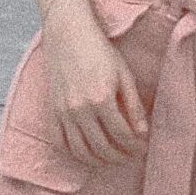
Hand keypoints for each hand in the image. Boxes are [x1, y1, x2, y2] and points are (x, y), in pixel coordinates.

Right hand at [42, 0, 149, 165]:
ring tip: (111, 160)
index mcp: (101, 99)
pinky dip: (74, 153)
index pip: (122, 135)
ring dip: (98, 161)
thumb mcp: (123, 74)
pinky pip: (60, 142)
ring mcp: (63, 112)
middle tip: (130, 157)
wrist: (68, 33)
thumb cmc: (99, 50)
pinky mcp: (52, 111)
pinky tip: (86, 153)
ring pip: (80, 151)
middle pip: (102, 147)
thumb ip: (133, 105)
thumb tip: (143, 132)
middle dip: (120, 157)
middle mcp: (80, 110)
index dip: (135, 146)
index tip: (142, 148)